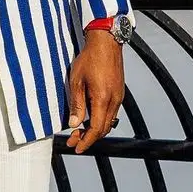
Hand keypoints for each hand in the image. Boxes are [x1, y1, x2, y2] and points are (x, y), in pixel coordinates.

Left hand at [66, 29, 124, 153]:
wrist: (106, 43)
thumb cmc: (90, 59)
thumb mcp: (76, 82)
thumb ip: (76, 105)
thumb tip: (74, 124)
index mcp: (102, 99)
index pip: (96, 129)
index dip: (86, 141)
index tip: (77, 148)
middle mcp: (114, 101)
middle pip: (103, 129)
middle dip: (88, 138)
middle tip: (73, 140)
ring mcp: (118, 98)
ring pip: (108, 122)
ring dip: (95, 130)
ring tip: (79, 130)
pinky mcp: (119, 93)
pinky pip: (111, 113)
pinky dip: (100, 120)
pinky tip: (90, 117)